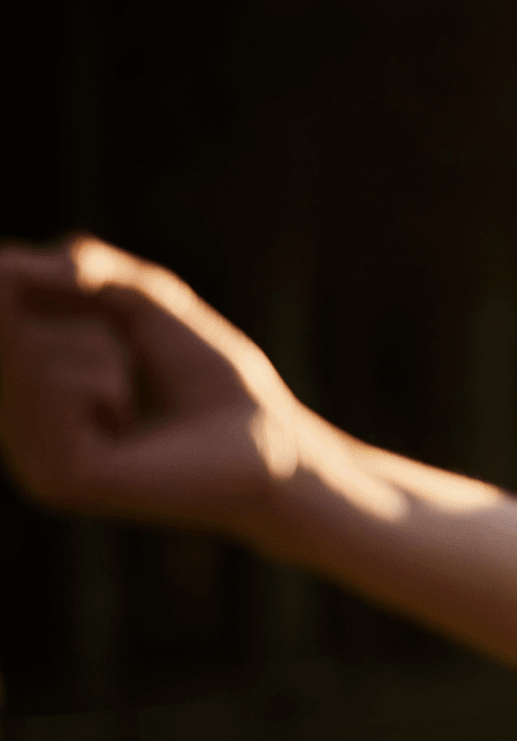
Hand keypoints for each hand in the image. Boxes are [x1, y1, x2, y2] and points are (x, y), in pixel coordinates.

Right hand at [0, 235, 306, 535]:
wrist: (267, 440)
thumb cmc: (210, 374)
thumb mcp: (147, 297)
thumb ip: (83, 265)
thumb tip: (3, 267)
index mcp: (28, 387)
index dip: (14, 276)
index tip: (58, 274)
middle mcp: (18, 422)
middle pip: (5, 325)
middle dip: (79, 317)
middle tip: (127, 357)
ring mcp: (32, 455)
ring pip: (27, 354)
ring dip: (101, 352)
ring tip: (133, 396)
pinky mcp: (58, 476)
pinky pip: (52, 386)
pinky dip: (105, 381)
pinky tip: (129, 420)